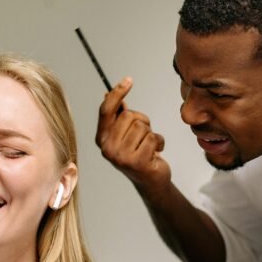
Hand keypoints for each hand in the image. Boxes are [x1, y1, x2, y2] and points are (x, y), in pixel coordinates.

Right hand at [95, 78, 169, 194]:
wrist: (150, 181)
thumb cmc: (139, 154)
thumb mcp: (125, 134)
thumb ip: (117, 116)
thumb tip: (108, 94)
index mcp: (102, 139)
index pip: (107, 111)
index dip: (117, 93)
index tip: (129, 80)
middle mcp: (107, 148)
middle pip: (129, 115)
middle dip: (141, 121)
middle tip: (143, 135)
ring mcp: (120, 156)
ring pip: (142, 126)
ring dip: (151, 133)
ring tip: (149, 145)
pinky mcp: (136, 162)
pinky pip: (152, 137)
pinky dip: (159, 142)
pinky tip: (155, 153)